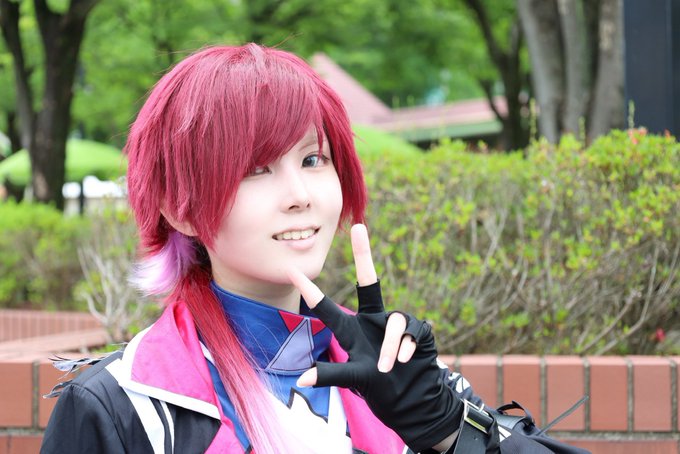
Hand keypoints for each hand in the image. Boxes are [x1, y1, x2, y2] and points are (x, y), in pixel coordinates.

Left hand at [287, 224, 461, 452]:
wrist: (413, 400)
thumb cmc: (379, 389)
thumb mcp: (353, 380)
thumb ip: (330, 376)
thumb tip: (301, 379)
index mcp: (352, 331)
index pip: (328, 309)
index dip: (311, 291)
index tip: (292, 271)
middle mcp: (372, 320)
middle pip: (369, 282)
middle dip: (364, 254)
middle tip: (358, 228)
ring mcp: (395, 323)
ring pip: (393, 320)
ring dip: (389, 346)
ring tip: (387, 367)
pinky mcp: (417, 329)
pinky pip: (410, 329)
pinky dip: (405, 346)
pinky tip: (405, 360)